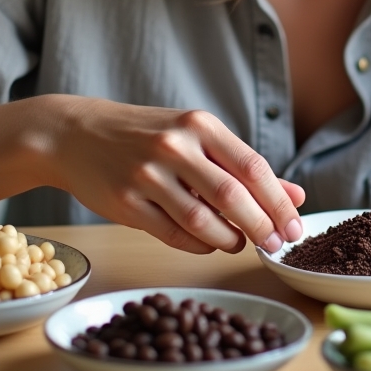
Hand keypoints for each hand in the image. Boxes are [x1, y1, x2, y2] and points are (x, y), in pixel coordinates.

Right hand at [44, 95, 305, 255]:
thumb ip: (243, 166)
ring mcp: (146, 174)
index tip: (294, 227)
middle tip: (276, 245)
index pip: (253, 167)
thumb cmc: (145, 136)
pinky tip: (208, 244)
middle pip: (232, 196)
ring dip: (229, 240)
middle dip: (262, 227)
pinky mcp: (124, 202)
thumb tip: (295, 195)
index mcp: (199, 124)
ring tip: (240, 243)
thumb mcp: (195, 137)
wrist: (74, 134)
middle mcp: (174, 146)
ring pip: (202, 220)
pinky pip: (172, 234)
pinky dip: (198, 245)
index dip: (279, 202)